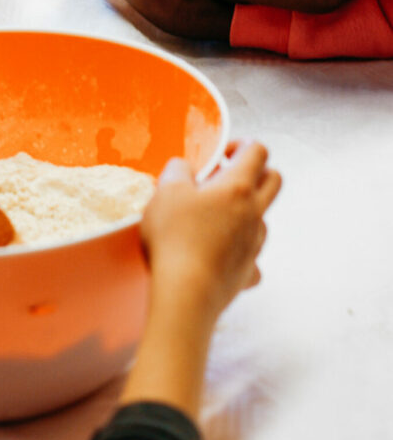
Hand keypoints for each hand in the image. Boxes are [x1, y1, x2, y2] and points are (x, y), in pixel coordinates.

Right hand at [120, 141, 280, 414]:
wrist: (186, 294)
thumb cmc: (175, 239)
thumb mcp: (165, 191)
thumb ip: (177, 170)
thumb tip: (184, 167)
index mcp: (237, 187)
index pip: (257, 151)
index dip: (240, 145)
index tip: (219, 154)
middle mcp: (254, 213)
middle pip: (274, 180)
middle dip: (255, 172)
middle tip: (223, 178)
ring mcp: (254, 244)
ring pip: (263, 218)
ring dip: (244, 211)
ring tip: (213, 217)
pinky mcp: (248, 271)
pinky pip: (252, 255)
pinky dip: (239, 249)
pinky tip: (218, 252)